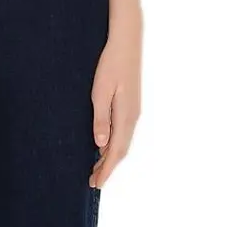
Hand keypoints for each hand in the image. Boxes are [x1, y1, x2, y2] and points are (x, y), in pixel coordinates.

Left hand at [89, 26, 141, 187]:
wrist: (127, 42)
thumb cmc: (111, 64)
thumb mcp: (100, 91)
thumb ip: (101, 118)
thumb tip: (100, 145)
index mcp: (125, 116)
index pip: (116, 151)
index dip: (106, 170)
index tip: (96, 184)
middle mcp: (133, 117)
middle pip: (121, 150)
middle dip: (107, 168)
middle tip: (92, 182)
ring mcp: (133, 111)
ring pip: (123, 142)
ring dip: (110, 157)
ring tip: (96, 169)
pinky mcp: (131, 105)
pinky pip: (123, 132)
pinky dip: (114, 145)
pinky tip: (104, 146)